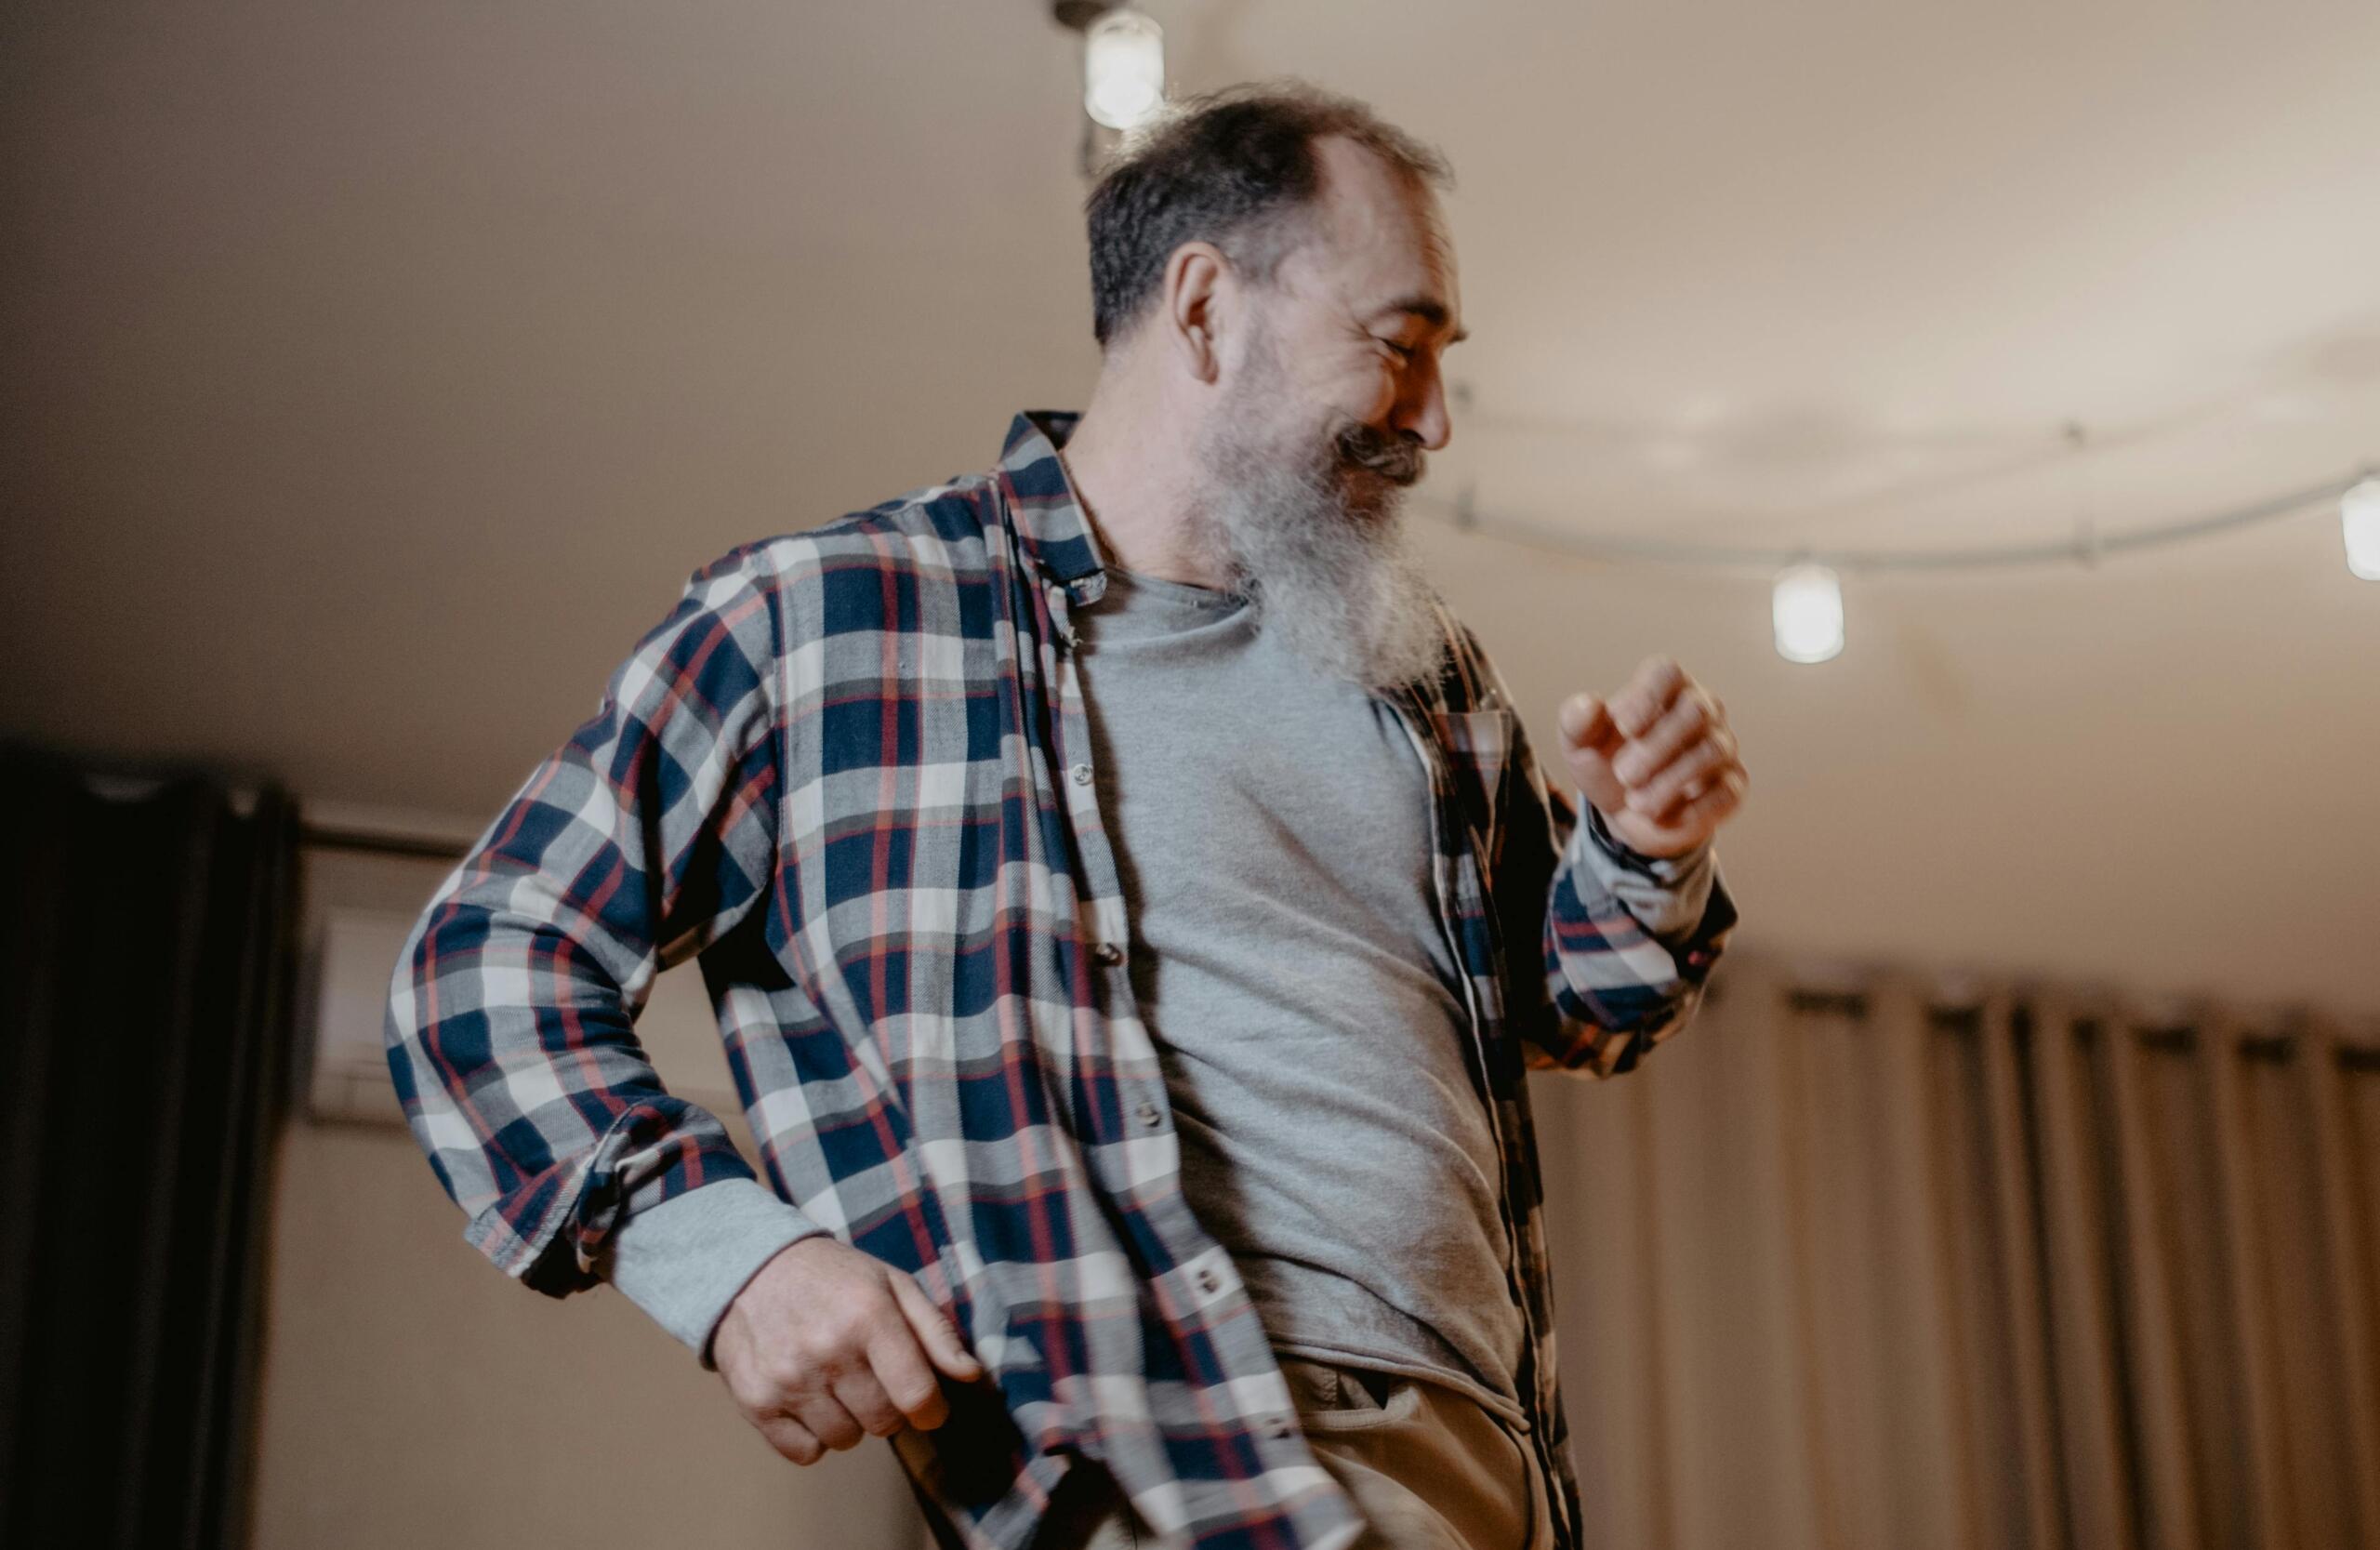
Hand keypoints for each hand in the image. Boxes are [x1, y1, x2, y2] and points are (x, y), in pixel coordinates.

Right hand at [712, 1235, 983, 1464]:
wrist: (750, 1268)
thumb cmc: (834, 1278)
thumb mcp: (892, 1285)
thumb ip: (935, 1331)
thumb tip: (971, 1375)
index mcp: (868, 1316)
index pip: (917, 1395)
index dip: (932, 1409)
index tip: (927, 1404)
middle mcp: (827, 1351)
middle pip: (883, 1423)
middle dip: (888, 1408)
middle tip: (872, 1378)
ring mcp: (788, 1380)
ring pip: (846, 1440)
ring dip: (849, 1420)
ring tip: (835, 1382)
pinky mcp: (756, 1403)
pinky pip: (806, 1453)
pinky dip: (813, 1436)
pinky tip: (809, 1399)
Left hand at [1557, 656, 1746, 859]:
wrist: (1625, 813)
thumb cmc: (1606, 763)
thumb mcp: (1580, 744)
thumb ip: (1576, 721)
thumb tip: (1589, 705)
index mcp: (1664, 689)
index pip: (1668, 672)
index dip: (1647, 696)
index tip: (1623, 727)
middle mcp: (1701, 710)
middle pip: (1695, 711)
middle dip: (1655, 747)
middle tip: (1624, 774)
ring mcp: (1721, 746)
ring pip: (1711, 752)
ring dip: (1669, 781)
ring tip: (1636, 802)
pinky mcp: (1732, 784)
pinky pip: (1725, 791)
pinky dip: (1691, 809)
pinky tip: (1662, 816)